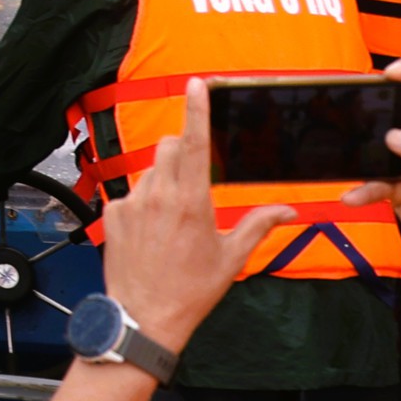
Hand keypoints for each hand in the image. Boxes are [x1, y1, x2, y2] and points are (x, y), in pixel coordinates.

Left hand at [101, 80, 295, 351]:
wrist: (145, 316)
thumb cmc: (191, 290)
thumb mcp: (232, 258)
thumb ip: (259, 226)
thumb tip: (288, 211)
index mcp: (191, 201)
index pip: (193, 144)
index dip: (197, 110)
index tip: (197, 84)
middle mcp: (157, 196)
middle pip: (168, 148)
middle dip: (182, 152)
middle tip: (194, 182)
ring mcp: (131, 203)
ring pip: (149, 172)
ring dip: (163, 182)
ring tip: (172, 221)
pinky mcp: (112, 213)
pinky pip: (130, 194)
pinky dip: (143, 203)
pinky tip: (150, 232)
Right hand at [344, 58, 400, 278]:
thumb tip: (394, 135)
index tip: (390, 72)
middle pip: (399, 111)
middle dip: (377, 105)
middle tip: (354, 103)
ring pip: (379, 144)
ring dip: (362, 148)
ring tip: (345, 149)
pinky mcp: (397, 187)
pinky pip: (372, 181)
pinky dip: (361, 189)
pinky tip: (353, 197)